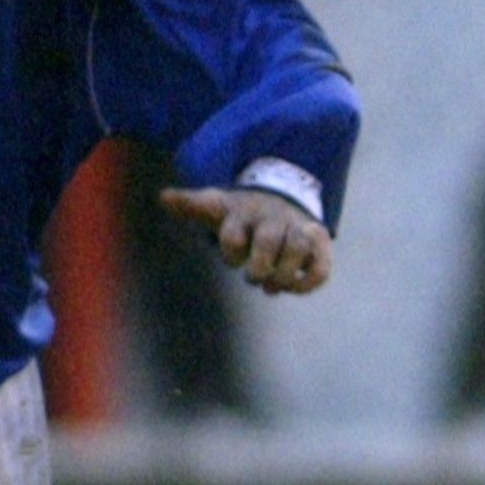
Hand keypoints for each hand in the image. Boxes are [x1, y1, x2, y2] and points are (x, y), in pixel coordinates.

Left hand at [160, 187, 333, 295]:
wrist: (284, 198)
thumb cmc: (243, 213)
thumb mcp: (218, 206)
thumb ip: (193, 205)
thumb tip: (163, 196)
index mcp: (244, 212)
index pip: (232, 234)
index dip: (231, 252)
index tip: (233, 258)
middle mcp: (272, 219)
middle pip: (266, 240)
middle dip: (258, 267)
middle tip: (254, 277)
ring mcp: (298, 229)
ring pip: (296, 249)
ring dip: (282, 275)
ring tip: (272, 285)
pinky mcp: (319, 243)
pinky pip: (321, 267)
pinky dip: (309, 282)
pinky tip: (293, 288)